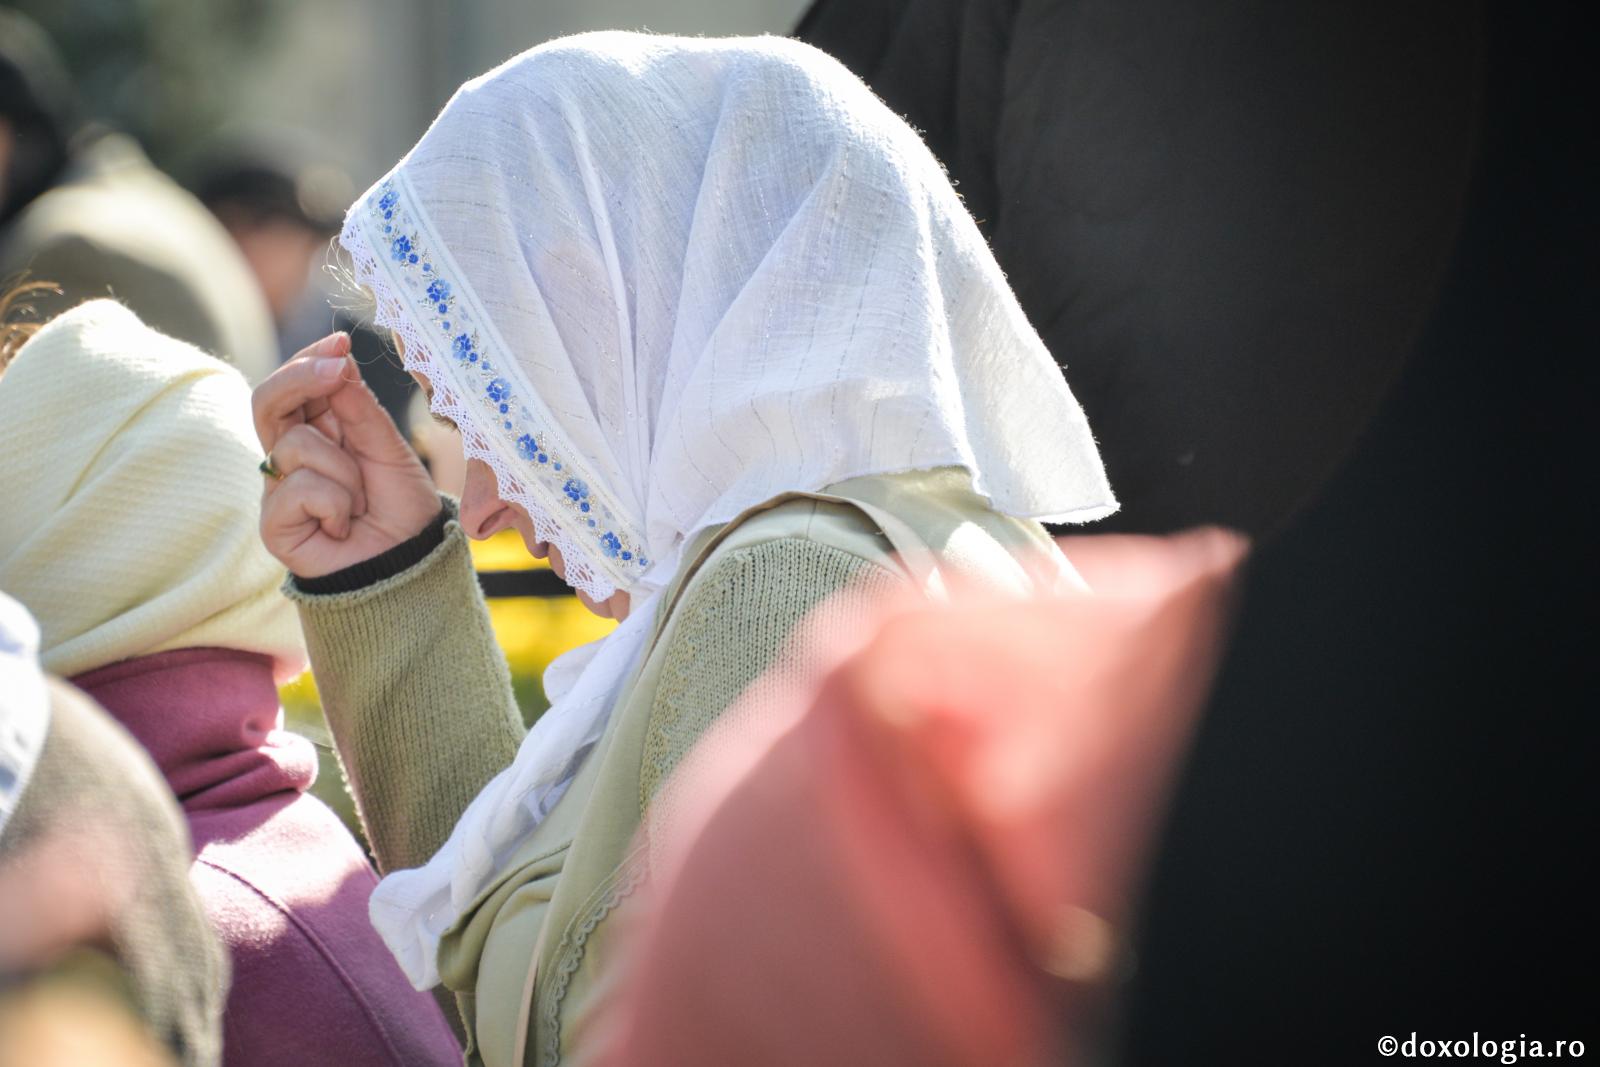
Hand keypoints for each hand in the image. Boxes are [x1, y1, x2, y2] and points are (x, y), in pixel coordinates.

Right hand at [253, 333, 440, 577]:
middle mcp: (292, 457)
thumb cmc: (402, 509)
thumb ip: (359, 408)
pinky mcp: (274, 525)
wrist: (412, 564)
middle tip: (336, 370)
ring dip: (343, 469)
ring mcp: (280, 489)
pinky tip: (344, 525)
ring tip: (362, 499)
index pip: (297, 388)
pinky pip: (297, 488)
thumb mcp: (388, 448)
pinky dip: (334, 503)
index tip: (341, 342)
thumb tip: (338, 359)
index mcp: (319, 433)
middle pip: (269, 403)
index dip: (311, 360)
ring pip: (294, 445)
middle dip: (301, 379)